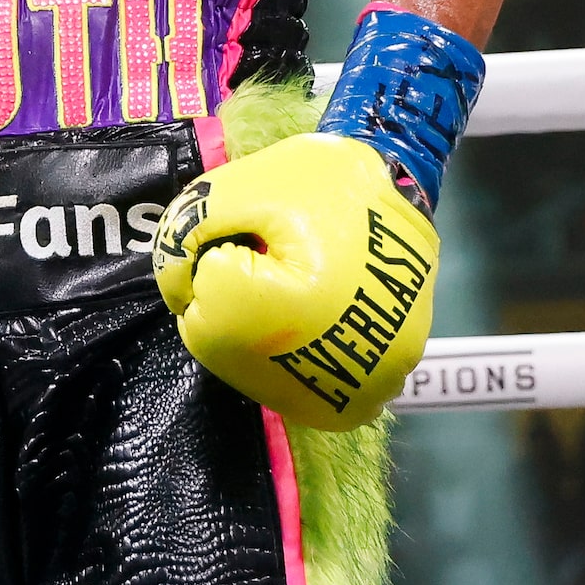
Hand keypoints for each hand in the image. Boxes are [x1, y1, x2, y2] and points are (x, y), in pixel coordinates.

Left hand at [151, 133, 439, 431]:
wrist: (410, 187)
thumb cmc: (324, 182)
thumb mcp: (242, 182)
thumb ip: (187, 229)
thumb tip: (175, 285)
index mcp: (289, 314)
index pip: (198, 306)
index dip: (210, 260)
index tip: (248, 238)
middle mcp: (325, 370)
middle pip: (225, 348)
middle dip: (229, 301)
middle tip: (271, 260)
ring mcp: (351, 394)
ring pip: (259, 373)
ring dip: (256, 335)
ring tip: (295, 285)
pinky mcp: (366, 402)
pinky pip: (299, 391)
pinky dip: (292, 358)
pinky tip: (311, 318)